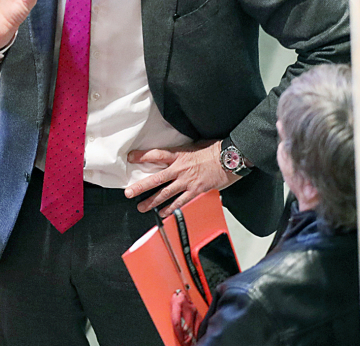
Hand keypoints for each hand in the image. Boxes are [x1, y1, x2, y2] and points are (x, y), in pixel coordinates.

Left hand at [123, 140, 240, 216]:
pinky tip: (162, 214)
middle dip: (141, 186)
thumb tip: (177, 152)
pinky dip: (170, 209)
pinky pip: (180, 202)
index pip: (156, 154)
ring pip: (165, 193)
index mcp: (179, 155)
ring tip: (141, 207)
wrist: (230, 159)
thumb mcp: (195, 145)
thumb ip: (183, 151)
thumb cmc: (216, 150)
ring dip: (152, 202)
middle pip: (156, 178)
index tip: (130, 158)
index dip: (142, 156)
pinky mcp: (196, 191)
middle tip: (129, 192)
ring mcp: (187, 182)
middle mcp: (180, 169)